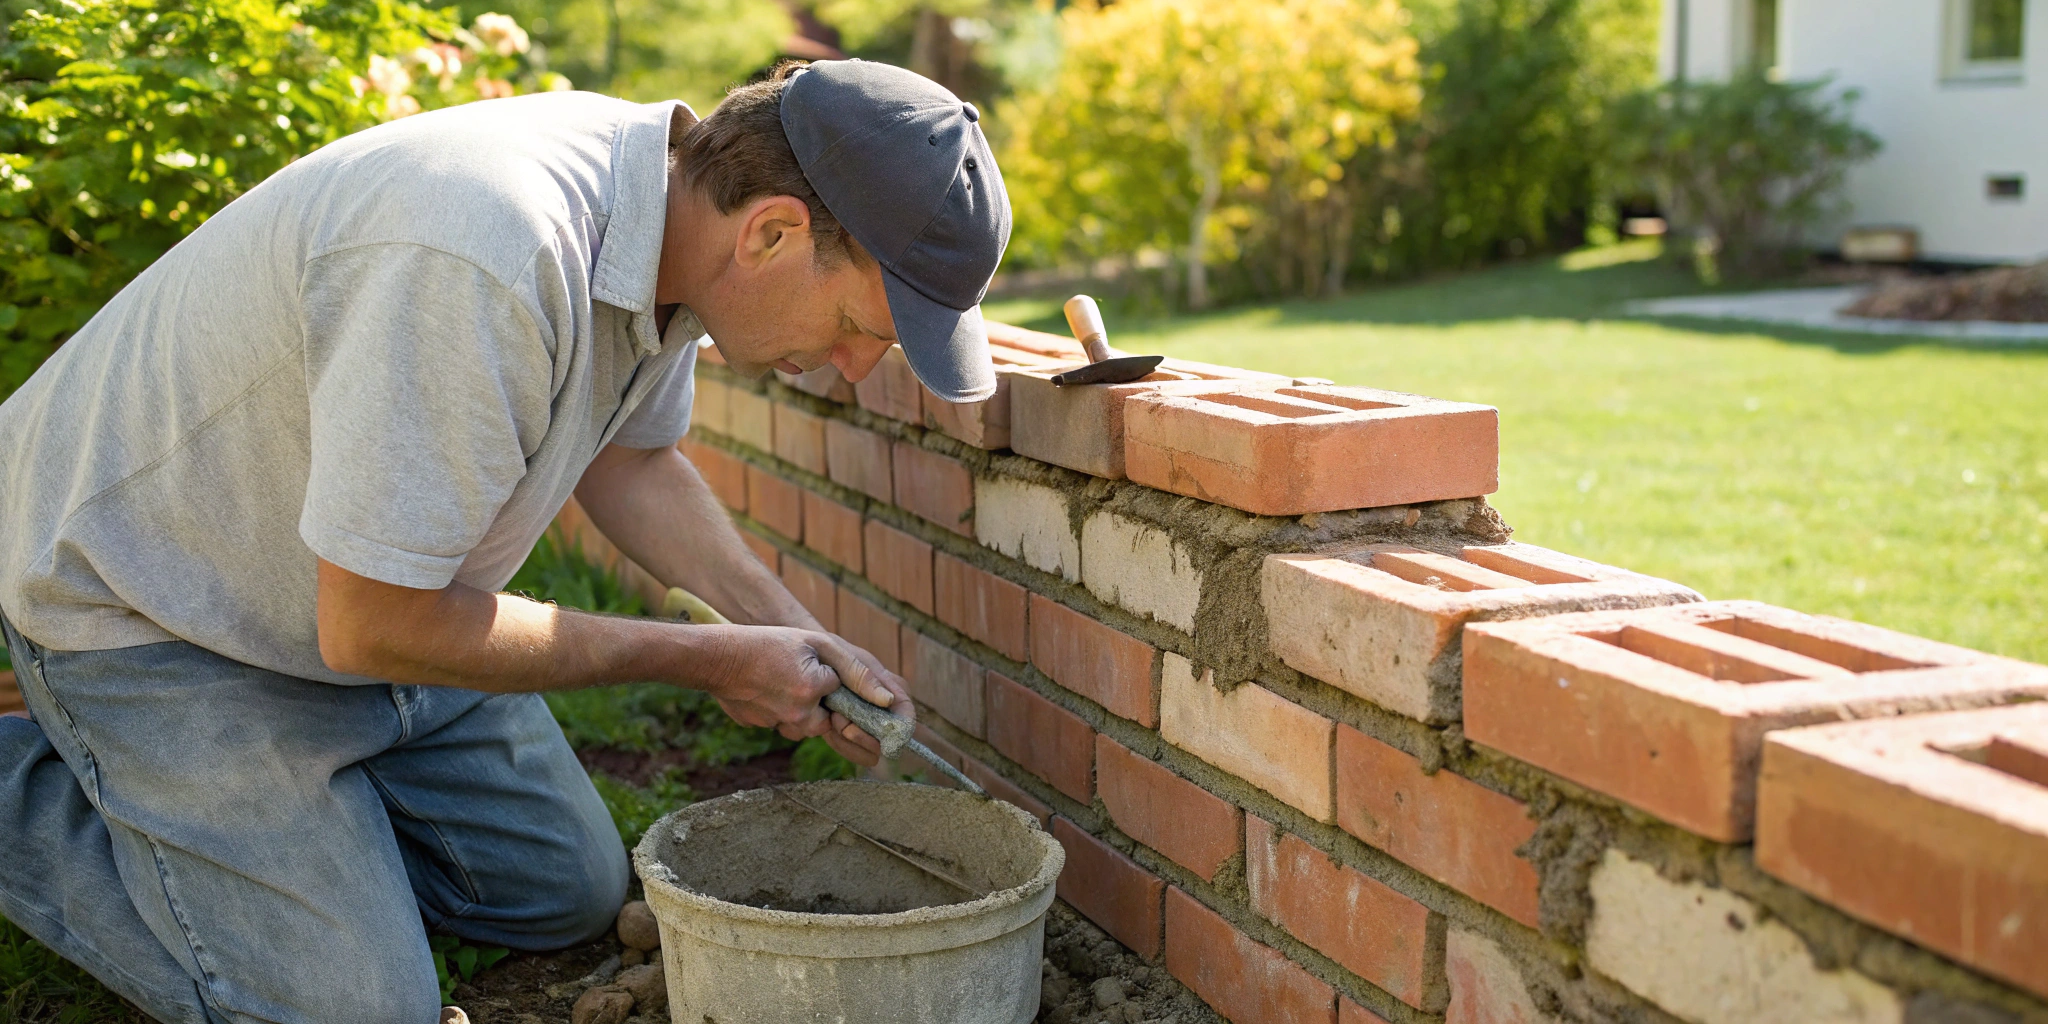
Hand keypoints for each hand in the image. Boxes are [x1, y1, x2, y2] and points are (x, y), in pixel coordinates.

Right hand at [701, 626, 912, 766]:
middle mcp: (798, 716)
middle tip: (798, 672)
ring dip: (801, 707)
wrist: (718, 657)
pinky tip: (768, 687)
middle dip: (821, 700)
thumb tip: (887, 701)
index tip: (822, 674)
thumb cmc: (769, 643)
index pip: (844, 697)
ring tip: (782, 677)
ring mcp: (778, 725)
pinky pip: (783, 723)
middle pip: (827, 718)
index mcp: (814, 691)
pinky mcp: (762, 728)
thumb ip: (855, 671)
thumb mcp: (817, 644)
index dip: (835, 683)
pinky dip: (780, 709)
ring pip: (805, 725)